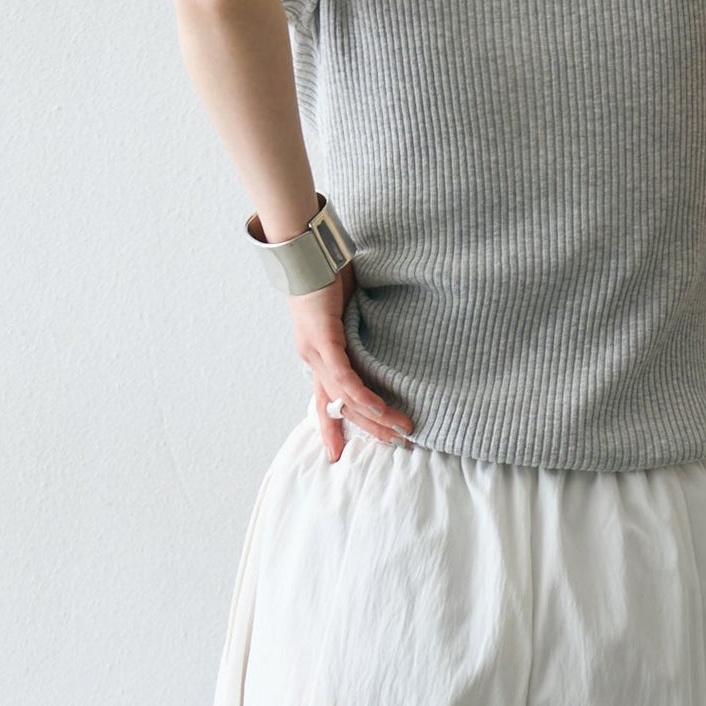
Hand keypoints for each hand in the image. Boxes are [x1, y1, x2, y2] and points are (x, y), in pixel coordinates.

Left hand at [288, 263, 413, 460]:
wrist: (304, 250)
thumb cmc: (325, 273)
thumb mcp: (345, 311)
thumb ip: (356, 331)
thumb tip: (378, 339)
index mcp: (316, 356)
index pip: (325, 401)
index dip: (332, 429)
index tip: (339, 455)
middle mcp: (312, 359)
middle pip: (339, 407)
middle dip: (368, 431)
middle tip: (395, 447)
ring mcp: (315, 351)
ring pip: (345, 397)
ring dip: (375, 417)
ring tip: (401, 431)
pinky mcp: (322, 338)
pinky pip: (343, 375)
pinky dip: (360, 394)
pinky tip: (378, 409)